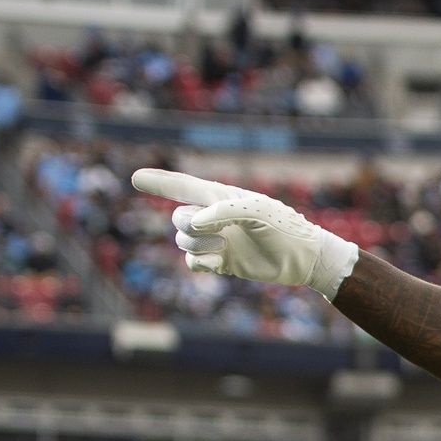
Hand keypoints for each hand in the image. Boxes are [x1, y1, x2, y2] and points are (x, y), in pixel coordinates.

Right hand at [130, 168, 360, 300]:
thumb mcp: (257, 210)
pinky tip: (219, 261)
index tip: (136, 177)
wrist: (304, 259)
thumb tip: (195, 221)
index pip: (183, 186)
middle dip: (190, 225)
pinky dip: (199, 263)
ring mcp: (216, 240)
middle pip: (178, 217)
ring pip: (183, 240)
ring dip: (197, 244)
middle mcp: (214, 218)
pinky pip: (192, 263)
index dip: (159, 182)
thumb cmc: (284, 228)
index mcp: (221, 197)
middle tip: (220, 231)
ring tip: (224, 246)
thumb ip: (224, 210)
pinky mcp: (222, 263)